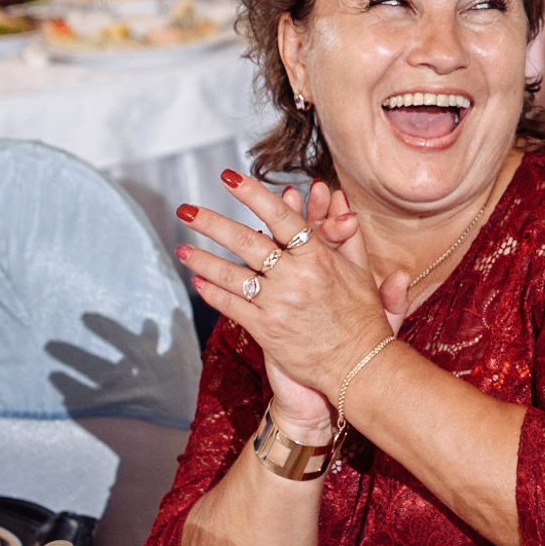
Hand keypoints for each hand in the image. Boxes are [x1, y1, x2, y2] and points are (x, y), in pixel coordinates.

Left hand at [178, 170, 392, 422]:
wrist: (359, 366)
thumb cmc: (363, 318)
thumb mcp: (362, 272)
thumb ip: (348, 235)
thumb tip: (342, 201)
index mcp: (318, 257)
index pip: (280, 216)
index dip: (253, 194)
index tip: (229, 179)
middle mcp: (294, 277)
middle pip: (245, 241)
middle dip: (211, 223)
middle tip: (186, 210)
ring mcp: (277, 303)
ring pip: (230, 274)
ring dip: (201, 260)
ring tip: (182, 248)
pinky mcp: (266, 329)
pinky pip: (231, 306)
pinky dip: (212, 293)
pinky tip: (198, 282)